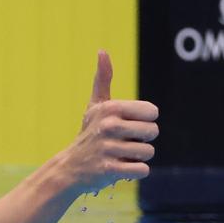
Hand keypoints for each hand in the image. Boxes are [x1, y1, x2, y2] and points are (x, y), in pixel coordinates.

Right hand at [63, 50, 158, 192]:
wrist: (70, 167)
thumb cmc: (89, 134)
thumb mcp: (96, 106)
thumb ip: (103, 79)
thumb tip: (102, 51)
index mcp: (111, 108)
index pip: (152, 112)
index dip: (144, 121)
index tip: (127, 126)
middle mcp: (109, 126)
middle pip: (153, 132)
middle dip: (142, 140)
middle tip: (124, 142)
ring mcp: (108, 149)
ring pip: (148, 152)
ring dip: (138, 157)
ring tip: (120, 155)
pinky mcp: (109, 170)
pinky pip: (142, 170)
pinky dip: (135, 171)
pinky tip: (120, 167)